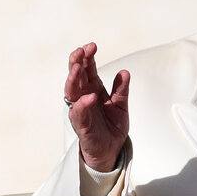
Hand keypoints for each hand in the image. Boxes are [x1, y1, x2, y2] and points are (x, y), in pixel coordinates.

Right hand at [65, 43, 129, 171]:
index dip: (87, 57)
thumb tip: (124, 72)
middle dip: (76, 62)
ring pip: (72, 93)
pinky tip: (88, 97)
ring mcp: (80, 111)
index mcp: (92, 89)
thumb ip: (121, 89)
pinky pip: (79, 115)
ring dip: (73, 79)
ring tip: (78, 68)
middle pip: (75, 76)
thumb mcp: (121, 104)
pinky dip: (83, 106)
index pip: (86, 69)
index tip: (92, 46)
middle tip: (80, 51)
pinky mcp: (82, 127)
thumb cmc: (112, 125)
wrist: (111, 149)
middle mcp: (83, 97)